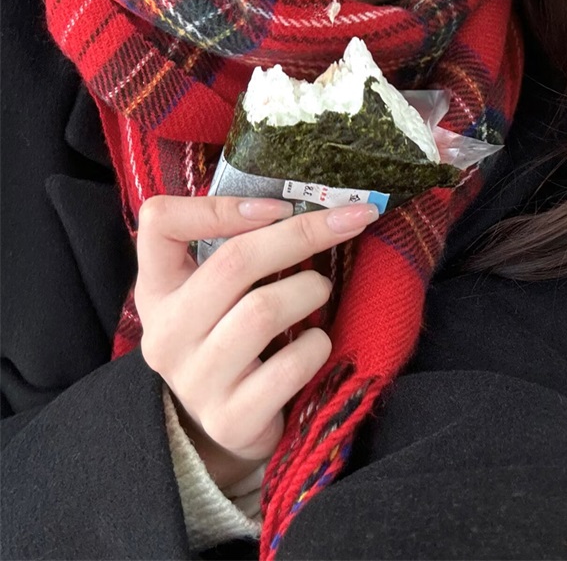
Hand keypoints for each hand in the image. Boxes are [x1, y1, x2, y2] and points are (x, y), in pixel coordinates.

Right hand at [134, 195, 379, 489]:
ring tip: (319, 291)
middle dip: (300, 236)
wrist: (225, 424)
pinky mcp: (230, 419)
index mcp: (157, 288)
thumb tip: (316, 204)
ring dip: (309, 291)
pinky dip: (316, 345)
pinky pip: (288, 367)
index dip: (220, 206)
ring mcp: (194, 380)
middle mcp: (165, 332)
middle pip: (233, 263)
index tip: (279, 207)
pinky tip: (317, 342)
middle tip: (346, 224)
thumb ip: (239, 248)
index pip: (160, 222)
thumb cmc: (230, 335)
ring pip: (262, 311)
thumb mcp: (216, 291)